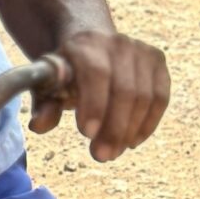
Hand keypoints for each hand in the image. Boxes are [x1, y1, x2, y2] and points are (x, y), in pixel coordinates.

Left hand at [29, 27, 169, 161]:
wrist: (91, 46)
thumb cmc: (66, 73)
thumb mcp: (48, 86)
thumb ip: (44, 105)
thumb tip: (39, 125)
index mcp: (85, 44)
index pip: (96, 73)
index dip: (95, 104)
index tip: (87, 134)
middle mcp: (117, 43)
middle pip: (125, 90)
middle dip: (114, 128)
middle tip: (101, 155)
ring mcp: (141, 50)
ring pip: (145, 97)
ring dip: (130, 131)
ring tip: (112, 152)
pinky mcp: (158, 61)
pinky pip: (160, 98)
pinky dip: (148, 124)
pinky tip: (132, 141)